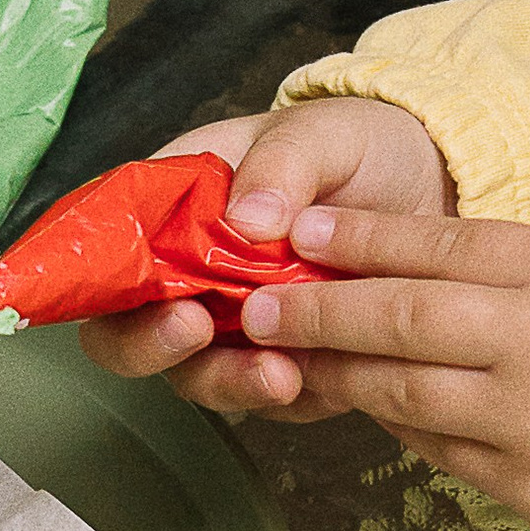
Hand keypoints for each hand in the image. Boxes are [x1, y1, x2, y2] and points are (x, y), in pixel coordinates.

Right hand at [82, 97, 451, 390]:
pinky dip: (291, 396)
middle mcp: (187, 274)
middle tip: (197, 332)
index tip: (151, 297)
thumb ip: (283, 164)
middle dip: (153, 346)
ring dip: (228, 382)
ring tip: (281, 373)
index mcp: (173, 207)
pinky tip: (324, 377)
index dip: (100, 284)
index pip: (104, 251)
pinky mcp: (280, 361)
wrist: (429, 191)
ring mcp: (230, 325)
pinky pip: (268, 397)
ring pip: (195, 375)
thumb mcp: (323, 133)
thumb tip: (246, 218)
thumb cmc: (356, 150)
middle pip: (126, 330)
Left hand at [169, 201, 529, 530]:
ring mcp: (526, 422)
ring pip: (400, 391)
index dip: (360, 237)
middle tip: (256, 303)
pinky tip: (367, 409)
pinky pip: (433, 449)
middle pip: (398, 318)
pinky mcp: (522, 487)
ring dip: (335, 373)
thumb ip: (527, 278)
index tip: (300, 231)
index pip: (441, 242)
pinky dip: (393, 425)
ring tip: (287, 358)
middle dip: (316, 309)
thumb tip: (423, 276)